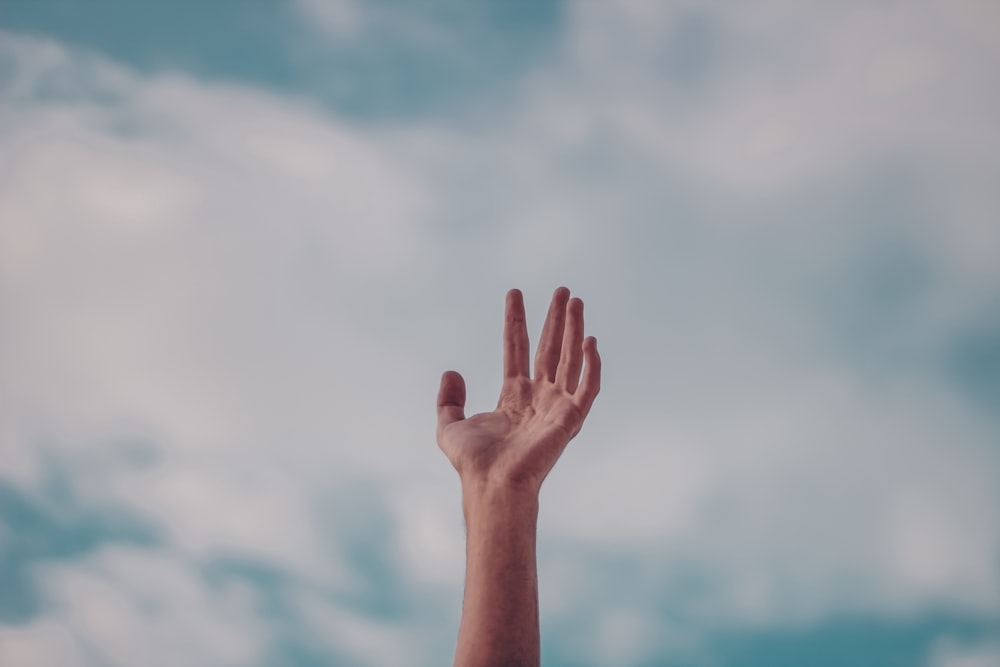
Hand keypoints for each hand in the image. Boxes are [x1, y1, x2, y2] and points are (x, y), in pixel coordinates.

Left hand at [436, 287, 600, 492]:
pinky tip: (590, 342)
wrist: (491, 484)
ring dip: (575, 330)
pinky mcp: (570, 420)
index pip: (517, 349)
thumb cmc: (474, 464)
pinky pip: (587, 389)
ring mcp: (556, 408)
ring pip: (571, 360)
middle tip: (562, 290)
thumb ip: (447, 399)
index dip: (516, 322)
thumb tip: (452, 371)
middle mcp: (538, 398)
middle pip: (550, 349)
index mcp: (514, 397)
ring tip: (575, 301)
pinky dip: (592, 366)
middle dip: (556, 319)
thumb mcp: (449, 426)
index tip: (514, 293)